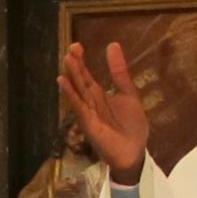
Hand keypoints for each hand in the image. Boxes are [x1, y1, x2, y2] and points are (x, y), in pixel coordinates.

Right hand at [59, 40, 154, 183]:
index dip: (82, 61)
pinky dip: (70, 94)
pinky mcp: (87, 122)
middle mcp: (90, 102)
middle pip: (81, 80)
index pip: (87, 75)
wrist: (133, 152)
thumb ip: (120, 73)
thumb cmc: (132, 125)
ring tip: (67, 59)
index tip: (76, 45)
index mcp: (99, 95)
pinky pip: (78, 106)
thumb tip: (113, 45)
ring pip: (78, 91)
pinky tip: (62, 81)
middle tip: (72, 47)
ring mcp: (87, 112)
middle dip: (76, 64)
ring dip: (72, 76)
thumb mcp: (129, 94)